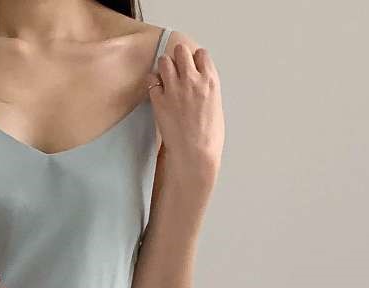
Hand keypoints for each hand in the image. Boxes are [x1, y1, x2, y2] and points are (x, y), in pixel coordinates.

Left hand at [148, 41, 223, 183]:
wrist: (195, 154)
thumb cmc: (209, 138)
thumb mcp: (216, 107)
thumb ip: (208, 90)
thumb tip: (202, 85)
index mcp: (210, 81)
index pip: (201, 54)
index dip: (196, 59)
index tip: (193, 67)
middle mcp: (192, 80)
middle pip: (181, 51)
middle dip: (178, 57)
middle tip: (177, 69)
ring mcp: (175, 89)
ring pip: (164, 60)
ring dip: (164, 66)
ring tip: (165, 78)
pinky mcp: (159, 101)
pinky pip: (151, 80)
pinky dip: (153, 82)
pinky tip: (156, 91)